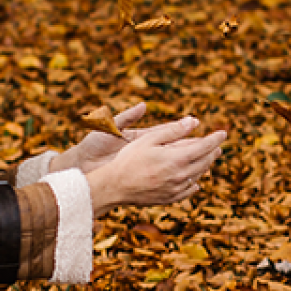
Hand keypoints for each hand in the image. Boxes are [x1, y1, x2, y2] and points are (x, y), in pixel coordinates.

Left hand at [53, 102, 192, 174]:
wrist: (81, 165)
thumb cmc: (93, 144)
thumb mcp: (110, 128)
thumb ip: (126, 117)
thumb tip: (144, 105)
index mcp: (138, 138)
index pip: (163, 132)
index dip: (179, 128)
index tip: (195, 123)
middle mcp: (143, 151)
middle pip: (171, 148)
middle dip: (190, 147)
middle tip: (210, 144)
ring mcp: (142, 165)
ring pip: (170, 165)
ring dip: (187, 165)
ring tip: (206, 163)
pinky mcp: (139, 178)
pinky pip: (161, 180)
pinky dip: (174, 182)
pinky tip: (189, 184)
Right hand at [83, 115, 225, 216]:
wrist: (115, 186)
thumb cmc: (129, 159)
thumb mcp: (150, 139)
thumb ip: (173, 130)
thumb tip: (194, 121)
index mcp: (178, 159)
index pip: (205, 146)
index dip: (215, 138)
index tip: (223, 133)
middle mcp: (181, 175)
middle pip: (204, 162)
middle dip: (212, 152)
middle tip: (217, 146)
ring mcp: (176, 189)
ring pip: (197, 176)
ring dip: (204, 166)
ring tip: (207, 160)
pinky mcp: (169, 198)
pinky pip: (188, 191)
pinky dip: (194, 184)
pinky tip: (195, 182)